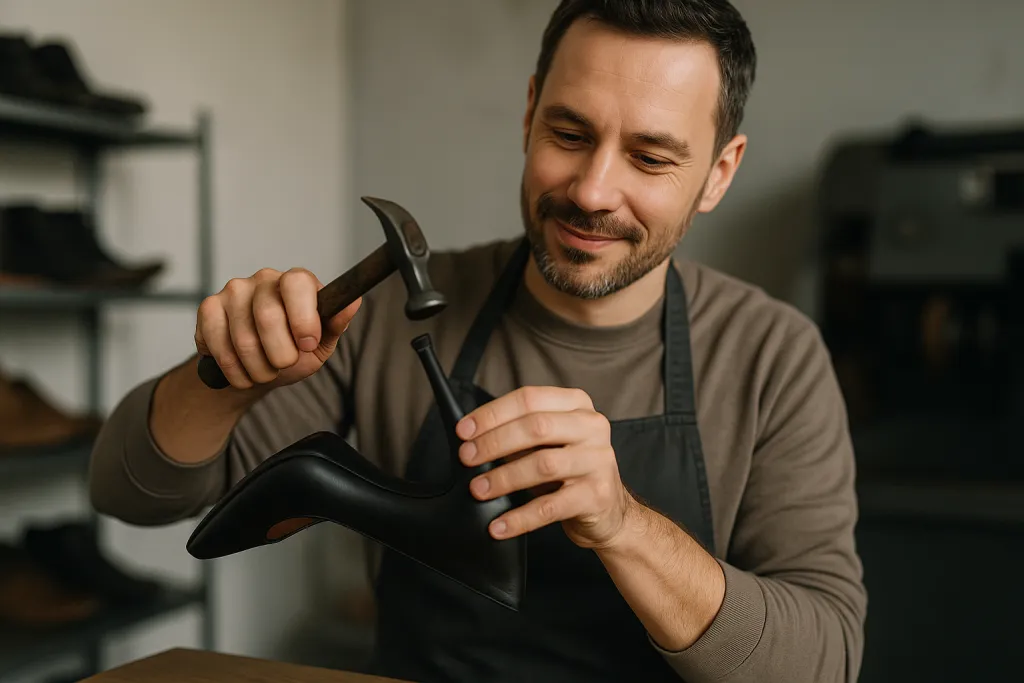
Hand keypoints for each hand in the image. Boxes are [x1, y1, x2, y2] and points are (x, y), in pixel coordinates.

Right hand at [195, 267, 361, 390]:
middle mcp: (265, 279)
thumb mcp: (320, 343)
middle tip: (283, 365)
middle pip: (268, 316)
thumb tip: (353, 301)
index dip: (302, 318)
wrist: (255, 371)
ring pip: (243, 337)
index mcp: (297, 282)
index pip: (298, 283)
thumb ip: (335, 323)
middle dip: (280, 354)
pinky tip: (241, 371)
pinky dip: (233, 369)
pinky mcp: (209, 307)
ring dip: (257, 368)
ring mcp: (234, 290)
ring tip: (264, 371)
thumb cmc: (292, 352)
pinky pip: (218, 344)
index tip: (307, 344)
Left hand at [455, 386, 634, 548]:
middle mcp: (592, 427)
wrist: (608, 511)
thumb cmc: (568, 470)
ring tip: (479, 489)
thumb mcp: (548, 443)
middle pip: (536, 427)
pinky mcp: (597, 495)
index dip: (492, 414)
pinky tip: (499, 525)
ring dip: (504, 478)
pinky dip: (520, 518)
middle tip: (467, 458)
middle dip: (494, 442)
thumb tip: (471, 438)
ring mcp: (598, 460)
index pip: (529, 399)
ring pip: (543, 464)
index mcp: (576, 405)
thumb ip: (518, 433)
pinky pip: (550, 507)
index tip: (464, 431)